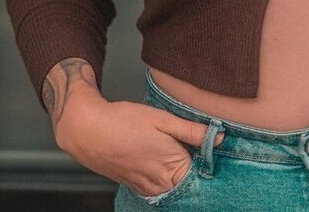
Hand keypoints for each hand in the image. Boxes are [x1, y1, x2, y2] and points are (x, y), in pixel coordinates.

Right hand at [42, 58, 224, 195]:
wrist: (88, 131)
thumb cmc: (124, 122)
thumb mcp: (163, 119)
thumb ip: (193, 131)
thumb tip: (220, 136)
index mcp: (172, 169)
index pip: (203, 176)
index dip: (210, 163)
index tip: (217, 150)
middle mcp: (160, 186)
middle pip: (189, 185)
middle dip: (198, 170)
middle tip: (202, 150)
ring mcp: (147, 189)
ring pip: (174, 187)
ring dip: (182, 174)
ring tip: (181, 152)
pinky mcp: (136, 187)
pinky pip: (159, 188)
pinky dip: (166, 177)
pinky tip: (163, 160)